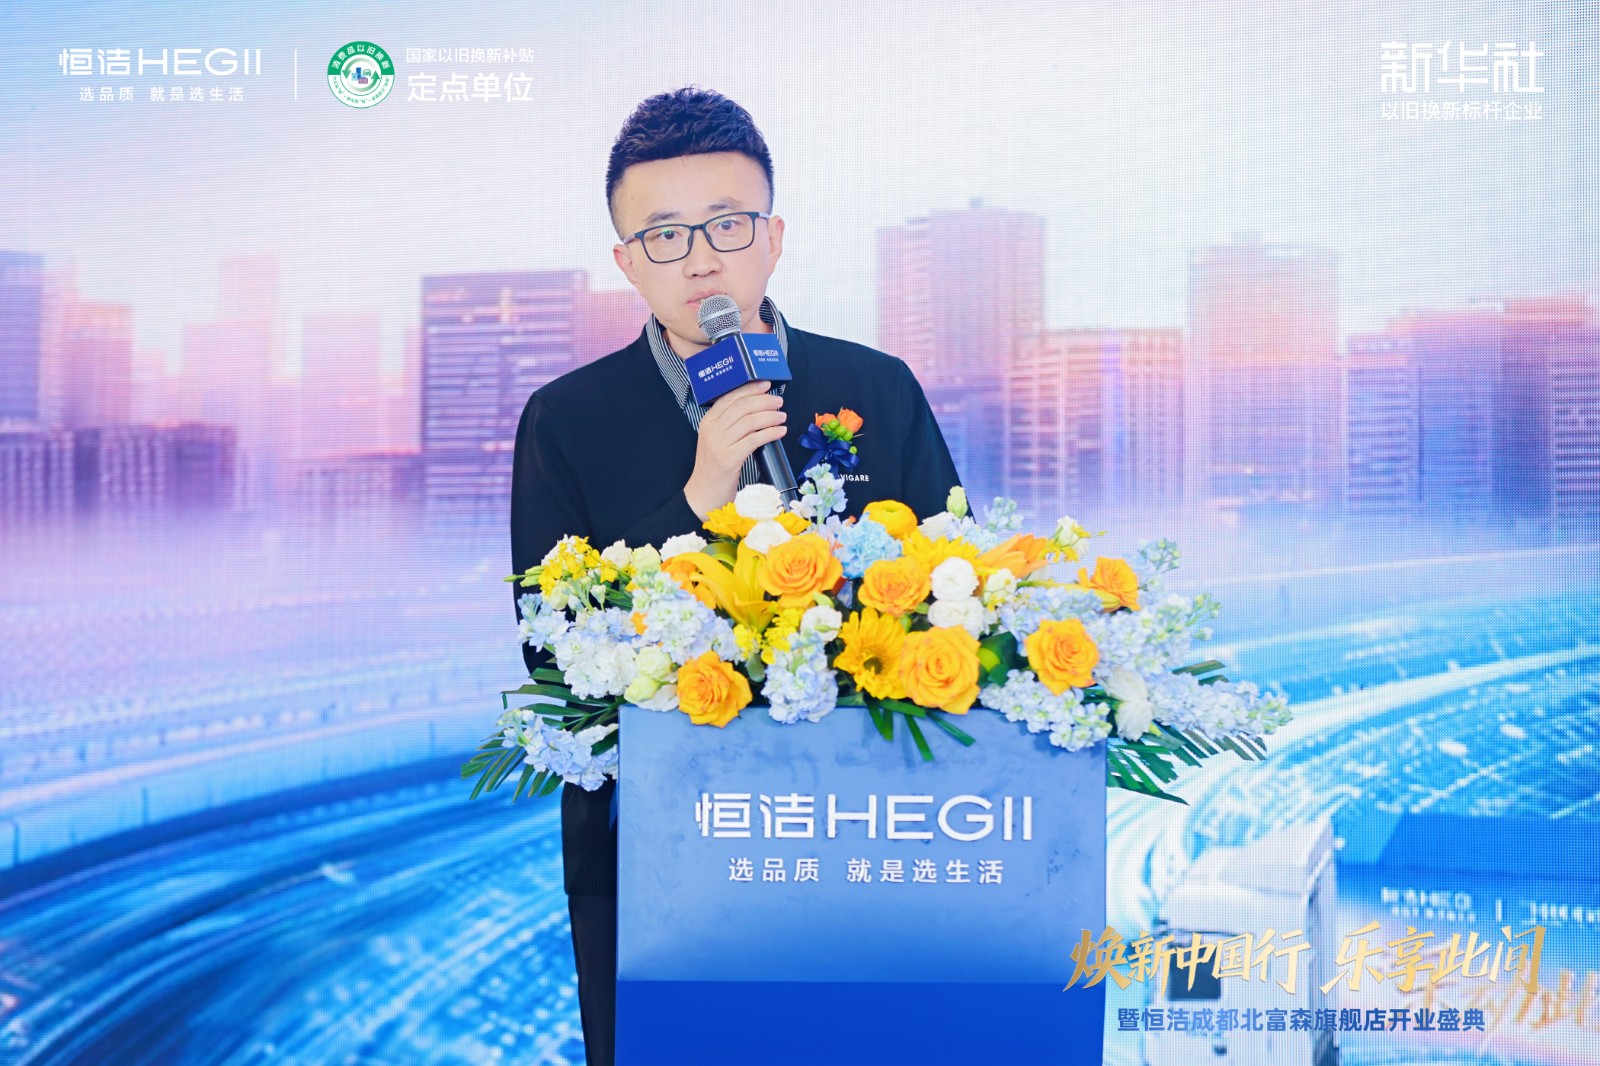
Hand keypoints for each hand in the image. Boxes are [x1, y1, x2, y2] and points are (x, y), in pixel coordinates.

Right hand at [684, 380, 785, 517]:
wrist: (704, 493)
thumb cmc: (715, 467)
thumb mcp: (717, 440)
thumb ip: (730, 425)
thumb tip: (757, 409)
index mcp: (707, 422)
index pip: (730, 397)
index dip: (750, 389)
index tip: (765, 385)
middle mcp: (712, 430)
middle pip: (742, 407)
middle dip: (764, 401)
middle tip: (778, 402)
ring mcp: (719, 444)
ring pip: (749, 421)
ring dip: (770, 416)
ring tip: (781, 416)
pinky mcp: (729, 458)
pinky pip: (754, 440)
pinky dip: (770, 433)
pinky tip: (780, 432)